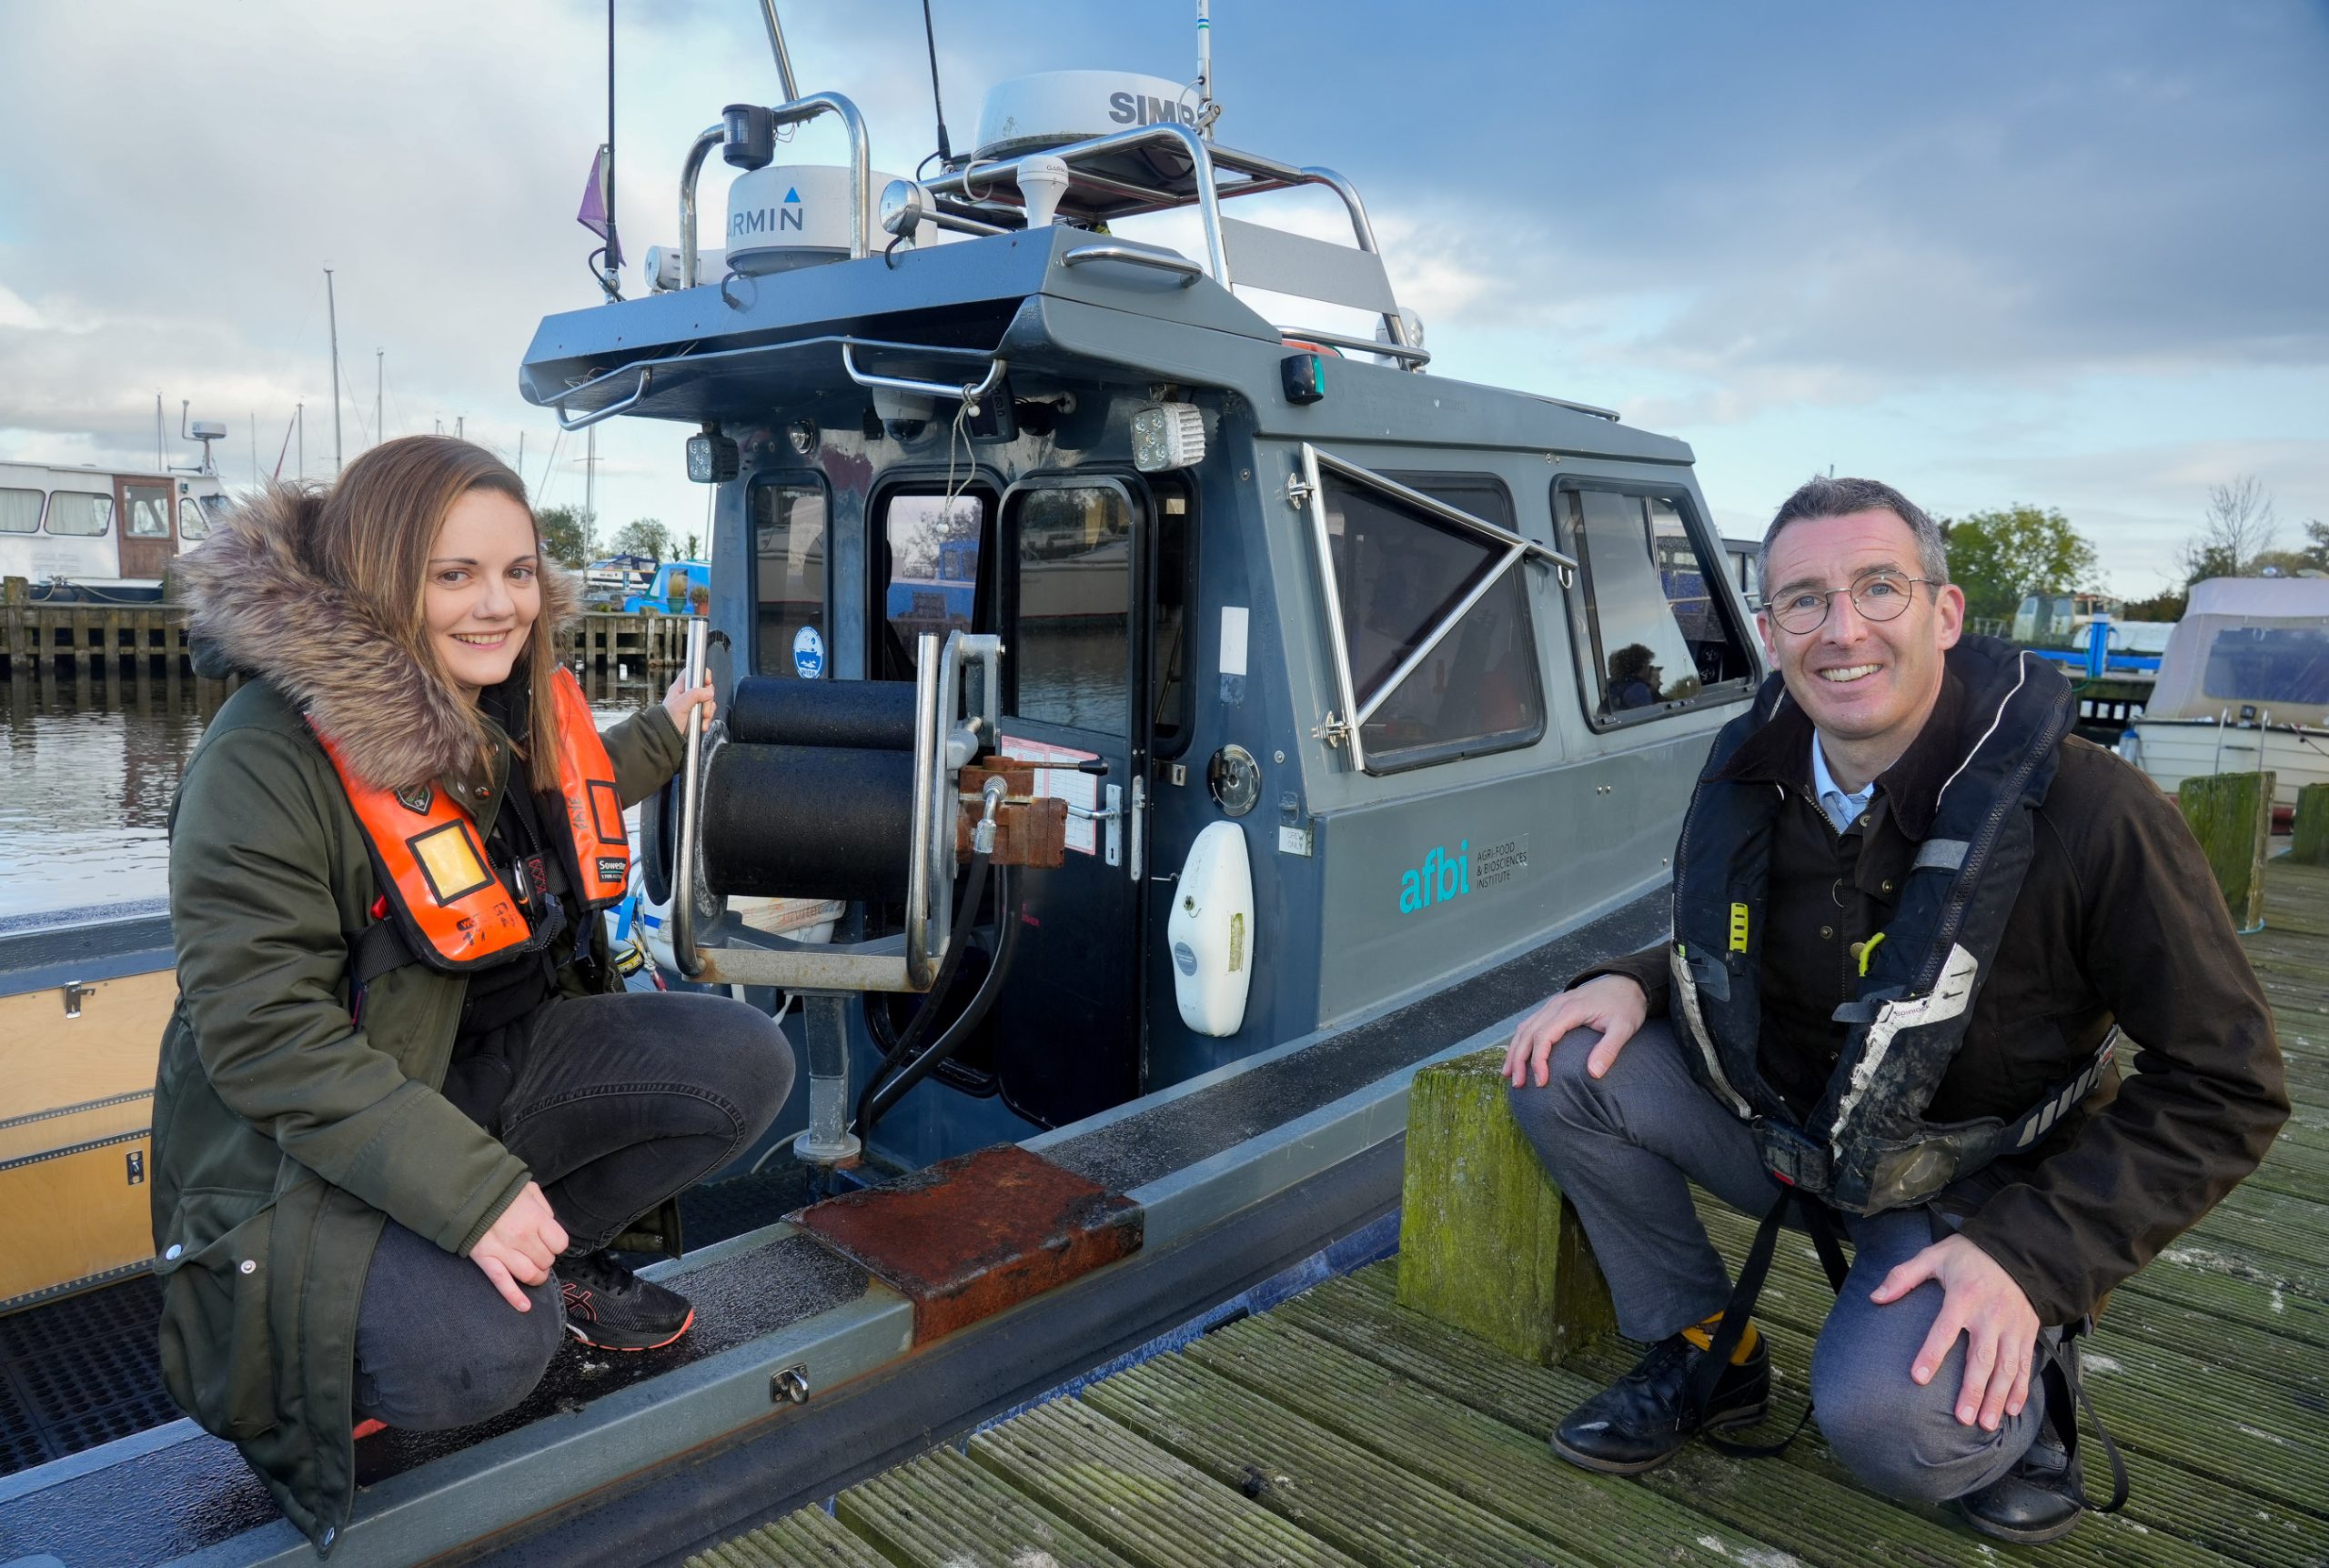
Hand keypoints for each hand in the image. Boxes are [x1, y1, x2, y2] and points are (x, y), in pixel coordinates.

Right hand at [469, 1182, 567, 1311]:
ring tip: (534, 1272)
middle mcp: (522, 1238)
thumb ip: (543, 1208)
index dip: (556, 1244)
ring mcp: (503, 1251)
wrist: (465, 1192)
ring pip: (529, 1275)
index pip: (560, 1244)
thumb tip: (550, 1225)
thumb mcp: (529, 1189)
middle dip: (545, 1259)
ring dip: (536, 1277)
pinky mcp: (486, 1260)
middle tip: (538, 1253)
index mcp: (535, 1219)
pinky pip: (502, 1283)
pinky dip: (514, 1297)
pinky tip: (524, 1306)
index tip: (549, 1240)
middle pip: (545, 1261)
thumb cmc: (500, 1190)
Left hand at [663, 670, 715, 731]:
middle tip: (702, 709)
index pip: (692, 673)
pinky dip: (708, 719)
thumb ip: (694, 695)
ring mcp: (693, 704)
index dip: (702, 674)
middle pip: (705, 688)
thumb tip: (709, 691)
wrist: (667, 738)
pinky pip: (709, 712)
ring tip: (701, 719)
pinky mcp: (698, 714)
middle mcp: (687, 694)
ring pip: (709, 701)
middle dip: (707, 699)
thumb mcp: (679, 706)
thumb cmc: (667, 722)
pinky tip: (702, 724)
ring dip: (708, 711)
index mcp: (680, 688)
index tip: (707, 683)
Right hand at [1504, 975, 1647, 1088]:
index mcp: (1570, 1010)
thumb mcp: (1624, 1028)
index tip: (1541, 1082)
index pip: (1544, 1036)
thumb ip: (1608, 1050)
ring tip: (1509, 1074)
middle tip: (1517, 1084)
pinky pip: (1530, 1023)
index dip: (1538, 1061)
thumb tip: (1593, 1075)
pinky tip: (1518, 1055)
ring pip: (1524, 1027)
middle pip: (1527, 1033)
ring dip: (1514, 1051)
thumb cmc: (1626, 1006)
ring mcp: (1553, 1005)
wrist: (1627, 982)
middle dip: (1518, 1060)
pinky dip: (1521, 1040)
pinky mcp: (1554, 1007)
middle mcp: (1556, 1005)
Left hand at [1870, 1233, 2040, 1429]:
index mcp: (1964, 1296)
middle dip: (1972, 1391)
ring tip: (1986, 1424)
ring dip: (1996, 1397)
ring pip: (2006, 1367)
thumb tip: (1876, 1297)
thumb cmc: (1970, 1255)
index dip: (1932, 1354)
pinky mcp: (2027, 1332)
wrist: (2018, 1251)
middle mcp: (1990, 1315)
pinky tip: (2011, 1410)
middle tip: (1962, 1418)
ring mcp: (2012, 1326)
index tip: (1919, 1378)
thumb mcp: (1934, 1255)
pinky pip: (2025, 1364)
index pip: (1944, 1329)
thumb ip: (1903, 1275)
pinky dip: (2020, 1388)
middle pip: (1981, 1358)